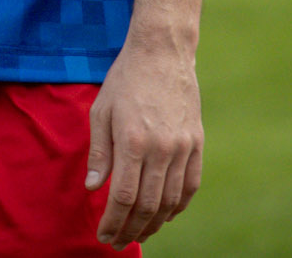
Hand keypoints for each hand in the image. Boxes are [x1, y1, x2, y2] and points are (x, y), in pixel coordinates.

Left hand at [87, 34, 202, 249]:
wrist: (162, 53)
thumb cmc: (124, 80)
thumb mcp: (101, 111)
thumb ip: (99, 153)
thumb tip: (94, 189)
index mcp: (133, 141)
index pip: (124, 197)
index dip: (113, 222)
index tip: (104, 235)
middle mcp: (161, 148)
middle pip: (148, 206)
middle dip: (131, 230)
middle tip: (117, 242)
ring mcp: (183, 147)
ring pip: (171, 201)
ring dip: (154, 224)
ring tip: (139, 234)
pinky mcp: (197, 143)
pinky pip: (191, 185)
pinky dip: (178, 206)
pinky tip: (165, 215)